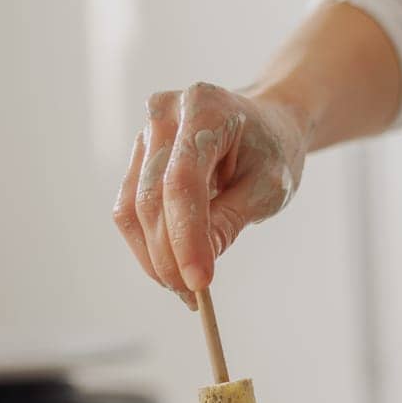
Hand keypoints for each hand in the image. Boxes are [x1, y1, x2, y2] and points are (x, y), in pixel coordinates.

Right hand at [112, 82, 308, 301]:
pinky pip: (130, 212)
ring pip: (132, 210)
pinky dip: (149, 246)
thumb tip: (195, 269)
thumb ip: (230, 221)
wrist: (266, 125)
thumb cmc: (271, 152)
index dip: (186, 236)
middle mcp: (165, 114)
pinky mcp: (137, 159)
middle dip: (169, 256)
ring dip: (154, 257)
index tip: (199, 282)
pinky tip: (173, 268)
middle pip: (151, 198)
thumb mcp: (267, 187)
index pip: (182, 182)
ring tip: (185, 287)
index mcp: (205, 107)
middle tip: (193, 295)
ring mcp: (145, 135)